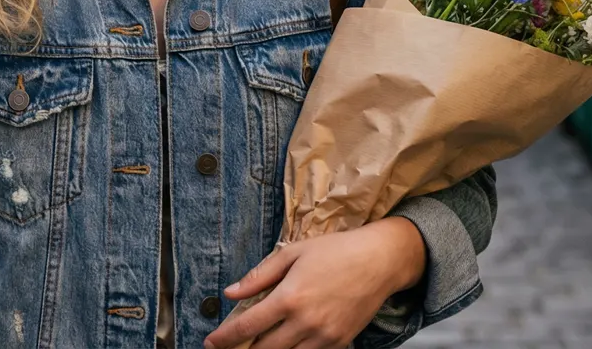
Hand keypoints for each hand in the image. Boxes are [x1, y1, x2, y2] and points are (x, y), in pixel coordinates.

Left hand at [204, 219, 426, 348]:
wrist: (380, 261)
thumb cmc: (337, 251)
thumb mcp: (294, 253)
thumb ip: (260, 275)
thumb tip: (231, 292)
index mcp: (290, 297)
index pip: (248, 326)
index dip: (225, 338)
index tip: (211, 343)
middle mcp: (306, 322)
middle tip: (231, 346)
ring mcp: (324, 336)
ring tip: (258, 345)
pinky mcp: (340, 343)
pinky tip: (287, 343)